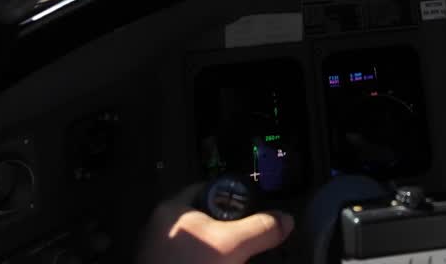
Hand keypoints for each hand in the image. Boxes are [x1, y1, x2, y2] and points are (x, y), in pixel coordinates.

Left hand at [136, 184, 294, 263]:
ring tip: (237, 259)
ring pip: (198, 243)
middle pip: (205, 218)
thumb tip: (286, 220)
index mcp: (172, 208)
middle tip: (247, 240)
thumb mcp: (233, 245)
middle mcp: (160, 227)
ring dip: (218, 251)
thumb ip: (261, 230)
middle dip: (228, 229)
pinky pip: (190, 259)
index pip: (208, 189)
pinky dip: (206, 262)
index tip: (251, 210)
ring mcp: (158, 252)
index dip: (233, 197)